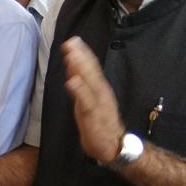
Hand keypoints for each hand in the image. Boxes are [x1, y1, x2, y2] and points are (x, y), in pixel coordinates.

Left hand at [61, 36, 124, 163]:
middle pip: (91, 71)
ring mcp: (98, 103)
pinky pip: (86, 101)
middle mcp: (101, 92)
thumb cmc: (99, 121)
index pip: (91, 67)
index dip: (83, 53)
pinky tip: (72, 81)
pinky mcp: (93, 115)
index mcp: (99, 88)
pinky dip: (80, 90)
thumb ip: (81, 84)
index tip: (74, 40)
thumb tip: (73, 67)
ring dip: (81, 68)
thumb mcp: (88, 100)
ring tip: (72, 55)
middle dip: (81, 56)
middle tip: (72, 41)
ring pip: (90, 82)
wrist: (113, 145)